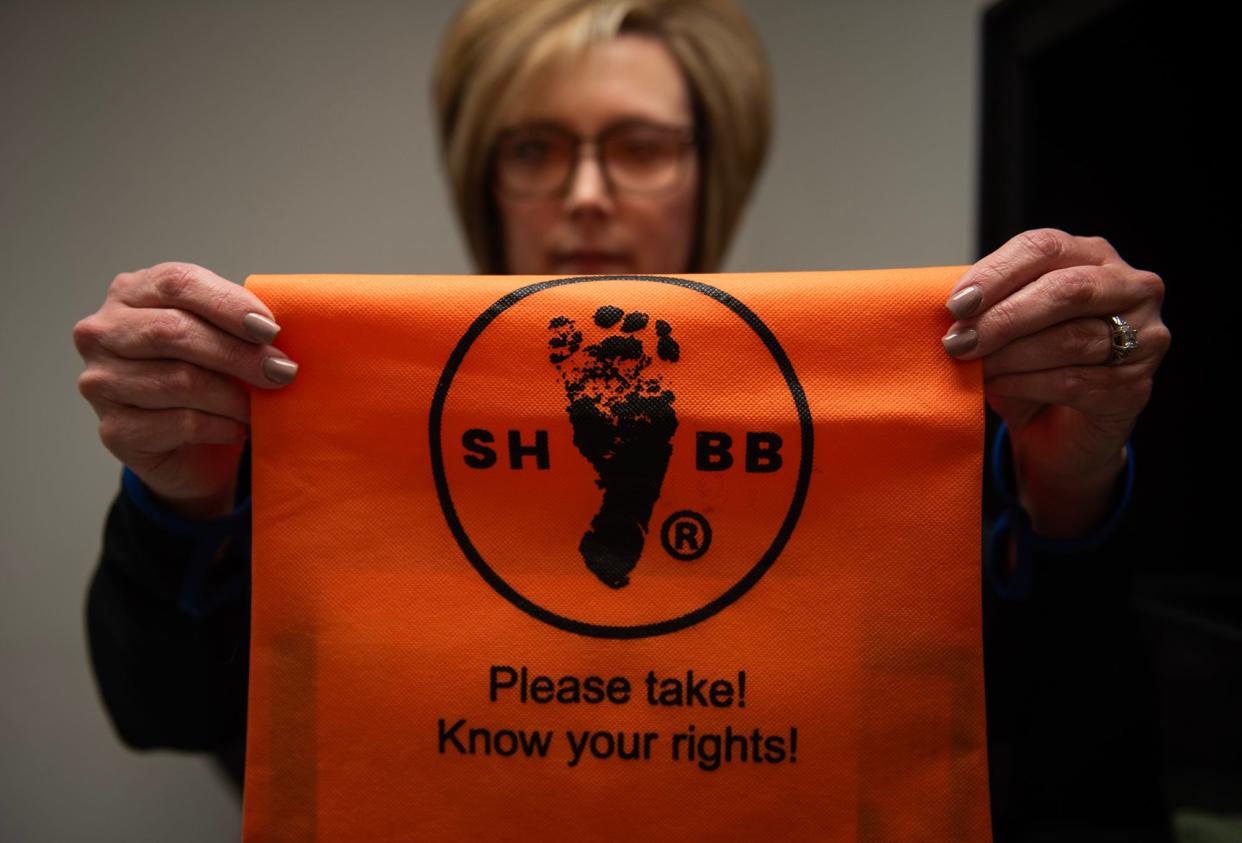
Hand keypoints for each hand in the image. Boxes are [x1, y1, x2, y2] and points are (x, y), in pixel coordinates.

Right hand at [74, 262, 298, 519]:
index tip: (272, 330)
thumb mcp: (223, 336)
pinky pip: (180, 423)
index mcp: (132, 293)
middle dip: (238, 353)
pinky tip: (237, 428)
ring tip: (262, 406)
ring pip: (180, 380)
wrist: (191, 447)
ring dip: (234, 396)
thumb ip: (240, 322)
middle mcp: (104, 332)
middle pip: (173, 331)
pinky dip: (221, 426)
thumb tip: (281, 328)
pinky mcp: (115, 429)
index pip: (177, 283)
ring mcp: (101, 382)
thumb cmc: (210, 377)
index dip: (229, 304)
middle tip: (283, 371)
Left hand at [941, 229, 1169, 538]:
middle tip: (957, 341)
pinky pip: (1074, 381)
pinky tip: (998, 388)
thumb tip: (952, 306)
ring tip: (973, 368)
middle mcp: (1130, 288)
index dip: (996, 274)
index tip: (955, 304)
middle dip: (1003, 317)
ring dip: (1010, 356)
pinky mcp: (1135, 386)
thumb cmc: (1028, 367)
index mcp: (1092, 256)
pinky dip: (1026, 384)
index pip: (1045, 248)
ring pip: (1071, 338)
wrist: (1055, 433)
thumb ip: (987, 306)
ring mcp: (1144, 337)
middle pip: (1066, 290)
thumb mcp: (1004, 327)